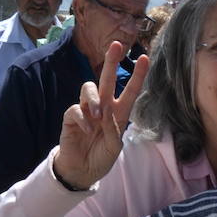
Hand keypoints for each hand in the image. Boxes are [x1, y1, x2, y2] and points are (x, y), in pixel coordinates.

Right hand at [50, 41, 149, 190]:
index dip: (138, 75)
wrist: (83, 170)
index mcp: (118, 113)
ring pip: (89, 88)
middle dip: (111, 61)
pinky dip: (83, 119)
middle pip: (106, 78)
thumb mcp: (114, 147)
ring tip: (98, 116)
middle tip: (115, 45)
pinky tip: (86, 131)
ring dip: (94, 100)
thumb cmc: (102, 157)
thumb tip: (104, 113)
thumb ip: (113, 130)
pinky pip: (75, 108)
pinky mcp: (71, 117)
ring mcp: (86, 110)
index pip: (130, 90)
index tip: (145, 58)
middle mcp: (103, 107)